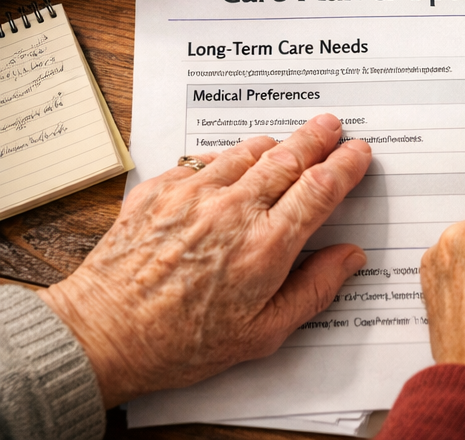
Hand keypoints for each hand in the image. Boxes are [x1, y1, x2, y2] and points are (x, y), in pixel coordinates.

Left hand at [40, 115, 370, 406]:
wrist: (102, 335)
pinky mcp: (162, 187)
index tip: (357, 153)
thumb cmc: (181, 344)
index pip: (320, 189)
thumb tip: (350, 256)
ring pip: (250, 151)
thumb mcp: (261, 335)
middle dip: (318, 137)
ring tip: (288, 146)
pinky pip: (207, 159)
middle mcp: (233, 211)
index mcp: (265, 247)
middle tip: (332, 126)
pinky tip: (233, 169)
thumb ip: (314, 290)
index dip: (345, 165)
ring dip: (276, 144)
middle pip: (290, 156)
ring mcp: (195, 194)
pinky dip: (229, 158)